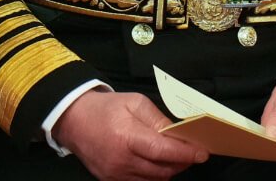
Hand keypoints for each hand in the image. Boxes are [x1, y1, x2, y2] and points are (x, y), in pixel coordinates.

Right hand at [52, 90, 209, 179]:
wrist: (73, 120)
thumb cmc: (105, 108)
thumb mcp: (134, 102)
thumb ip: (158, 119)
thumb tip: (179, 134)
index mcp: (126, 136)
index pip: (162, 151)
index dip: (185, 154)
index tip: (202, 153)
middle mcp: (121, 160)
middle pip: (162, 169)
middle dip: (181, 162)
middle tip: (190, 151)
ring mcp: (115, 174)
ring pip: (155, 179)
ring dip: (169, 169)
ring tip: (173, 156)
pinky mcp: (111, 180)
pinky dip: (153, 175)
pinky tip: (156, 163)